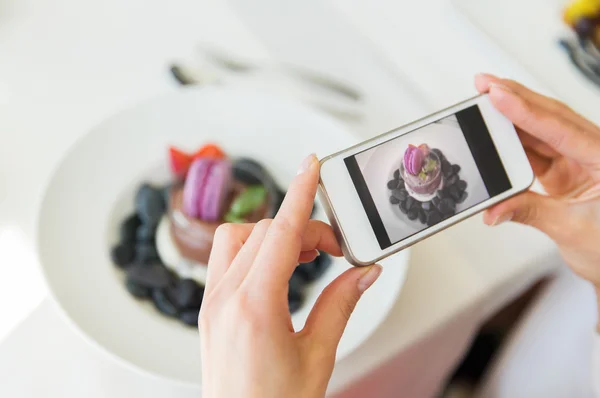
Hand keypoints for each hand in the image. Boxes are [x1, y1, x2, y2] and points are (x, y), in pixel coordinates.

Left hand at [199, 154, 381, 397]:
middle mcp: (224, 300)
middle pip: (263, 232)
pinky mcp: (209, 311)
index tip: (310, 164)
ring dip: (273, 236)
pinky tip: (279, 270)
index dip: (299, 193)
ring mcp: (211, 304)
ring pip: (238, 239)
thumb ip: (340, 305)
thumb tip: (363, 271)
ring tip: (305, 257)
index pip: (280, 232)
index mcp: (254, 308)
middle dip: (303, 227)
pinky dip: (254, 251)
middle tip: (334, 250)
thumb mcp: (318, 356)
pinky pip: (227, 260)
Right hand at [475, 74, 599, 294]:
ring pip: (542, 130)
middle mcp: (594, 153)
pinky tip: (496, 131)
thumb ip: (530, 212)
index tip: (498, 94)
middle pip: (552, 118)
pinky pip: (537, 150)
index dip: (526, 111)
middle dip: (517, 98)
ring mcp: (579, 160)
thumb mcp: (571, 229)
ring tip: (484, 102)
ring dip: (512, 118)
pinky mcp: (566, 170)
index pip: (561, 129)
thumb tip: (493, 209)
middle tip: (485, 84)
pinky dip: (514, 142)